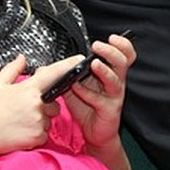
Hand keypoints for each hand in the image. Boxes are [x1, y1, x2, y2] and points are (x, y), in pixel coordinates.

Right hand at [0, 54, 84, 154]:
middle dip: (46, 104)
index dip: (68, 65)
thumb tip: (22, 58)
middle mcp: (37, 105)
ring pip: (49, 119)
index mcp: (29, 89)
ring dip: (41, 119)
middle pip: (54, 102)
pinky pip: (45, 133)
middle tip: (27, 107)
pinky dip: (37, 133)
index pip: (53, 74)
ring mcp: (39, 122)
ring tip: (22, 120)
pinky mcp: (38, 137)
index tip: (79, 59)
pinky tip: (23, 130)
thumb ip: (13, 69)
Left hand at [63, 32, 135, 148]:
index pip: (123, 54)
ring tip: (94, 64)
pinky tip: (77, 88)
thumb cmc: (87, 107)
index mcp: (110, 72)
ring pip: (115, 79)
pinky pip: (99, 99)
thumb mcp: (74, 86)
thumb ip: (65, 74)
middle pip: (122, 62)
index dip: (121, 44)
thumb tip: (46, 67)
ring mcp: (113, 96)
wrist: (94, 132)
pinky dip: (88, 92)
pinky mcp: (109, 110)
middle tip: (98, 46)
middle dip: (111, 51)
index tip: (112, 37)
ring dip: (103, 70)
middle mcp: (115, 82)